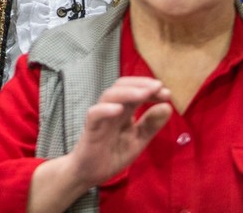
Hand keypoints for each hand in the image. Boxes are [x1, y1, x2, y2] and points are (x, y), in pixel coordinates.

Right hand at [28, 76, 171, 211]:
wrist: (91, 173)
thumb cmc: (113, 153)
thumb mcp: (138, 140)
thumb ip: (151, 125)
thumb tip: (167, 107)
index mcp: (124, 112)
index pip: (134, 91)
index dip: (150, 89)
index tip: (167, 93)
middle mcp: (111, 110)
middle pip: (120, 86)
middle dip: (140, 84)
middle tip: (159, 87)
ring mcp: (100, 118)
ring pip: (108, 96)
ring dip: (128, 93)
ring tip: (144, 94)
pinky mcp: (90, 129)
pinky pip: (94, 115)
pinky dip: (105, 109)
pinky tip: (119, 110)